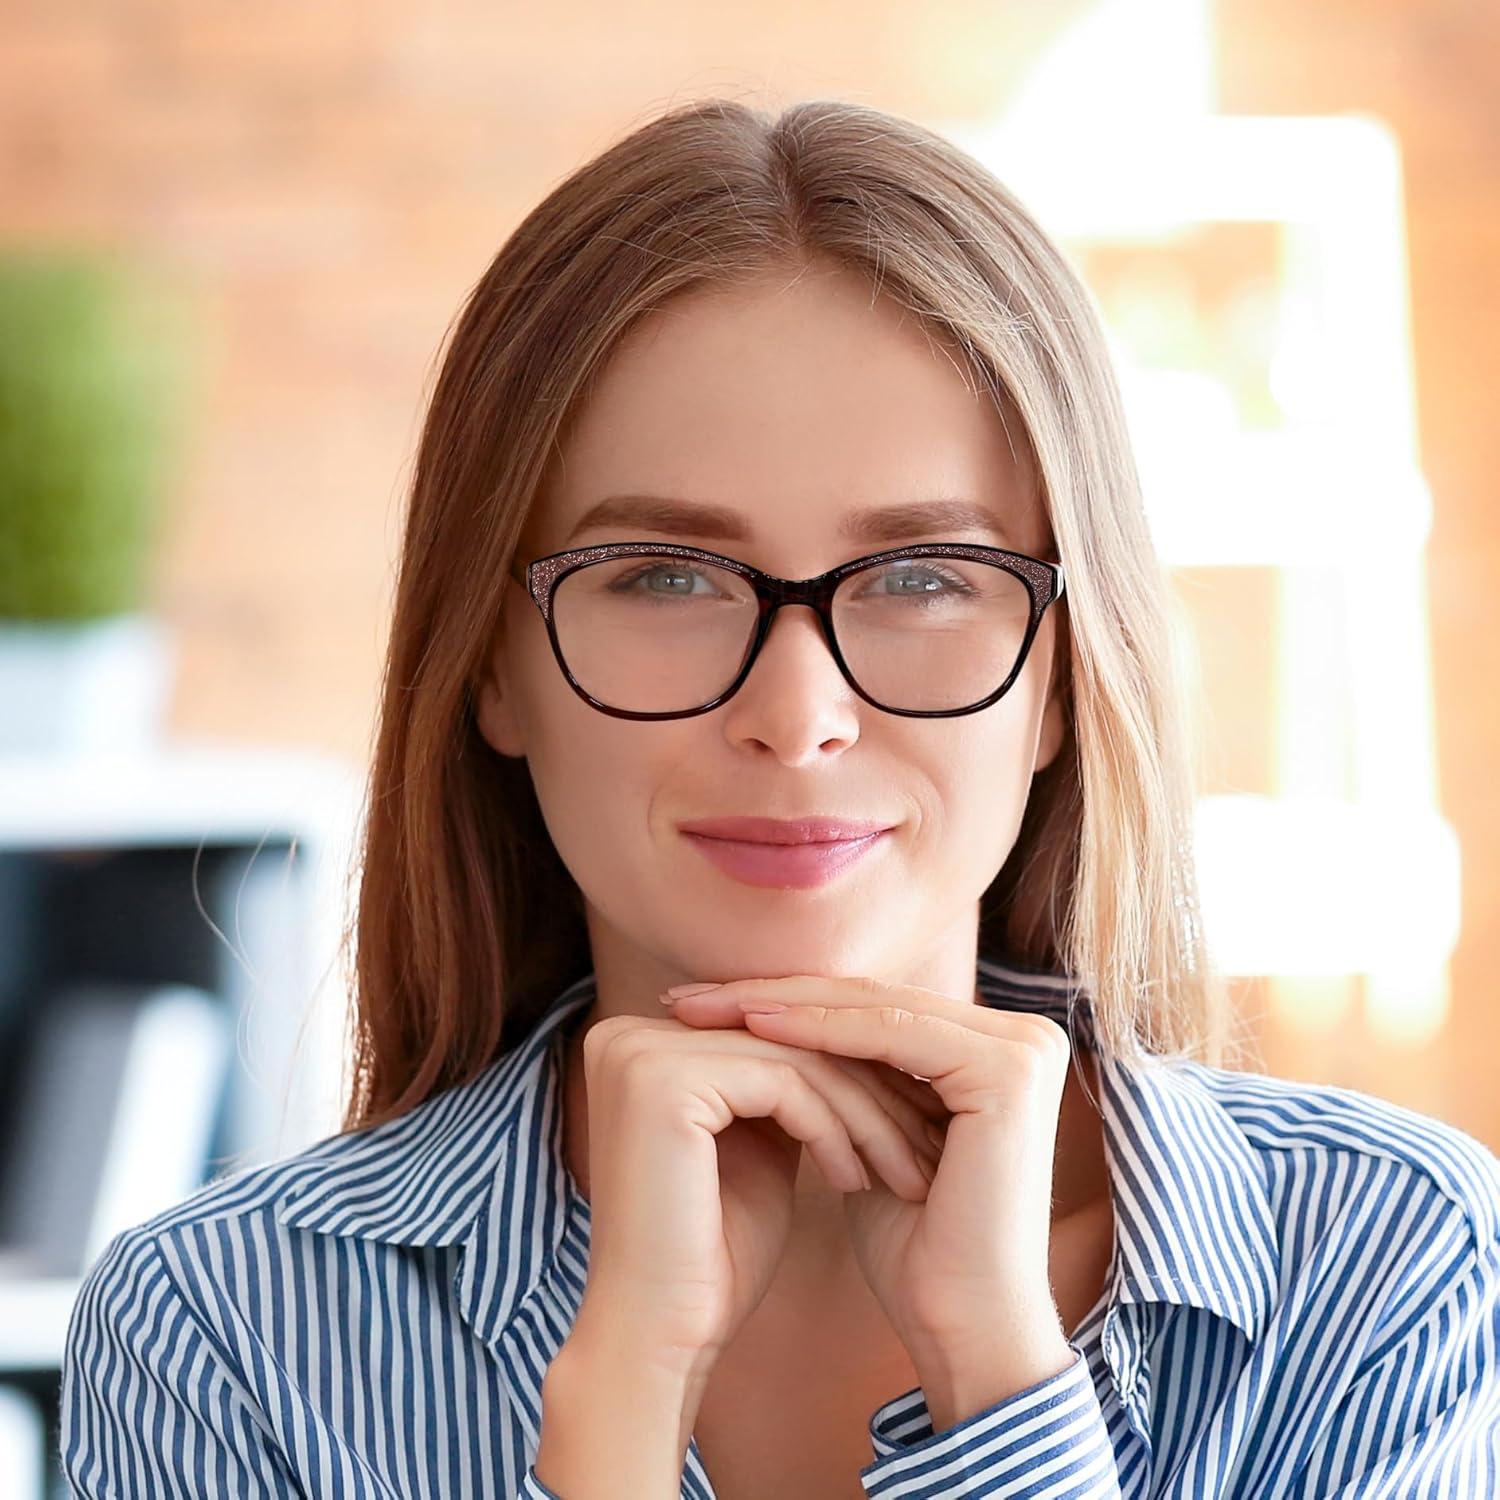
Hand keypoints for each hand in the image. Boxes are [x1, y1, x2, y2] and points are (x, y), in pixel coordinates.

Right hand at [569, 1009, 942, 1384]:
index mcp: (639, 1041)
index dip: (845, 1073)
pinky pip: (784, 1085)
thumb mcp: (755, 1146)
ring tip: (903, 1168)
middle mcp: (627, 1033)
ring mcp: (640, 1052)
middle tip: (924, 1140)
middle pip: (782, 1039)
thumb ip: (782, 1088)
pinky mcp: (663, 1081)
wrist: (661, 1336)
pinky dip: (833, 1130)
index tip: (910, 1117)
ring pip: (793, 1059)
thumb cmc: (712, 1255)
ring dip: (862, 1114)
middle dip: (864, 1090)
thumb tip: (850, 1042)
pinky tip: (858, 1180)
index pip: (768, 1033)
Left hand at [660, 975, 1076, 1389]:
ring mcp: (1022, 1049)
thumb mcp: (872, 1138)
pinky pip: (890, 1034)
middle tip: (686, 997)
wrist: (963, 1326)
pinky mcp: (1007, 1070)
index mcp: (998, 1047)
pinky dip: (816, 1028)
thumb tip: (770, 1027)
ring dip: (781, 1004)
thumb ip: (852, 1079)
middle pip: (871, 999)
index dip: (784, 1002)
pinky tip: (753, 1026)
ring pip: (874, 1007)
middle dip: (771, 996)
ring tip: (704, 1007)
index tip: (700, 1008)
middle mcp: (1023, 1036)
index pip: (871, 1007)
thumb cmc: (914, 1250)